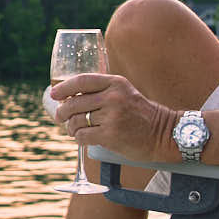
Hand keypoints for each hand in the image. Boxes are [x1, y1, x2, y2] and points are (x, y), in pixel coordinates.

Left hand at [50, 73, 175, 162]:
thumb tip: (69, 97)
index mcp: (116, 83)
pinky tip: (81, 138)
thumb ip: (103, 91)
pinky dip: (78, 138)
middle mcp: (114, 97)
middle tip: (61, 117)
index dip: (64, 87)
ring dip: (71, 127)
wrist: (164, 134)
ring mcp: (112, 116)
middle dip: (62, 112)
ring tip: (74, 130)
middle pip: (75, 103)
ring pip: (77, 121)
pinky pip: (83, 136)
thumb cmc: (141, 115)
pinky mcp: (111, 135)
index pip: (82, 80)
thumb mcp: (124, 93)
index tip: (54, 94)